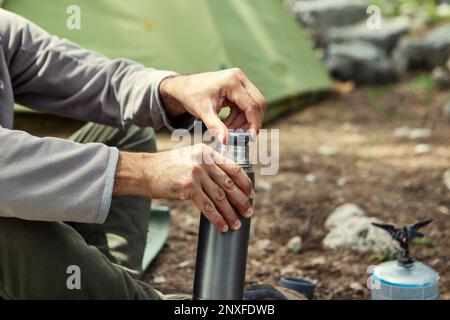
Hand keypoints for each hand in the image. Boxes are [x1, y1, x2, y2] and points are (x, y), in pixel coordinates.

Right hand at [113, 144, 253, 231]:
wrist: (144, 171)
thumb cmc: (166, 168)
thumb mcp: (189, 157)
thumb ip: (207, 165)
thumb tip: (226, 184)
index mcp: (207, 152)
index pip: (233, 167)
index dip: (245, 182)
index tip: (251, 193)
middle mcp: (203, 160)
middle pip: (229, 184)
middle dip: (241, 200)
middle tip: (249, 211)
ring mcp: (196, 173)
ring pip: (220, 197)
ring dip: (230, 213)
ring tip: (237, 223)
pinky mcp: (188, 187)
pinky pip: (207, 206)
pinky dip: (217, 218)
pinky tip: (222, 225)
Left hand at [160, 68, 266, 142]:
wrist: (183, 87)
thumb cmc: (191, 95)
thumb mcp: (202, 112)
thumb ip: (215, 127)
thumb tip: (225, 142)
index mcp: (232, 82)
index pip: (252, 105)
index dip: (254, 123)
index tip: (251, 138)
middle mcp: (239, 78)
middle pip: (258, 104)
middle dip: (251, 122)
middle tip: (240, 136)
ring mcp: (240, 81)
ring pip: (253, 105)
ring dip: (244, 120)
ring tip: (229, 130)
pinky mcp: (238, 86)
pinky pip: (247, 104)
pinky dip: (240, 116)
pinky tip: (229, 124)